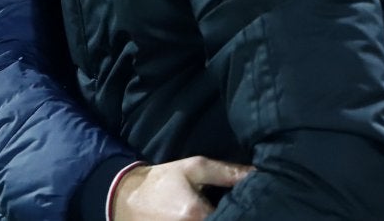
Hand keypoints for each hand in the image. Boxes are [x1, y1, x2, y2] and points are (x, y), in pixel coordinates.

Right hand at [112, 156, 252, 220]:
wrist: (127, 199)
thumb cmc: (162, 181)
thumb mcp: (193, 168)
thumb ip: (225, 172)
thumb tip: (256, 174)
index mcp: (196, 214)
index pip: (235, 217)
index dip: (247, 211)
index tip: (256, 205)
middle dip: (233, 216)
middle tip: (244, 210)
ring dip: (222, 220)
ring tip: (227, 213)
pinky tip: (210, 217)